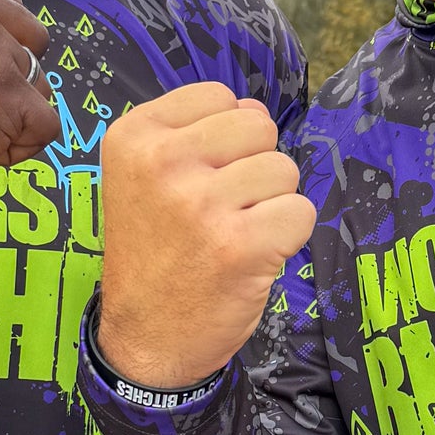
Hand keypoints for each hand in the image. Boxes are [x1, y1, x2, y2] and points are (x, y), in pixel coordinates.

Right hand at [98, 83, 315, 388]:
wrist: (144, 339)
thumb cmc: (155, 254)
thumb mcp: (145, 179)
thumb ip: (195, 135)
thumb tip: (255, 109)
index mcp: (134, 137)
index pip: (219, 96)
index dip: (224, 139)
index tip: (197, 179)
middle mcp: (162, 162)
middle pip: (258, 126)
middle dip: (253, 166)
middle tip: (221, 211)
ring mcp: (201, 203)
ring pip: (284, 169)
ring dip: (271, 203)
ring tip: (233, 235)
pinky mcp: (240, 244)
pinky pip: (301, 211)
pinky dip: (288, 237)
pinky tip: (252, 257)